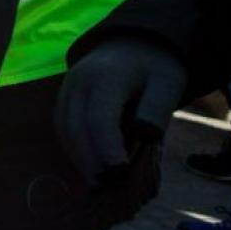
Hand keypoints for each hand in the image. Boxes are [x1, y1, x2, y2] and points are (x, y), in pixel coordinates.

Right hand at [55, 36, 185, 182]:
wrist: (132, 43)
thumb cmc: (154, 67)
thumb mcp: (168, 83)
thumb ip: (156, 110)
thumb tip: (142, 137)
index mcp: (108, 77)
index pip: (99, 117)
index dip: (106, 148)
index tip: (120, 172)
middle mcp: (80, 81)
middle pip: (75, 125)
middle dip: (89, 159)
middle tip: (106, 185)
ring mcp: (68, 88)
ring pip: (63, 127)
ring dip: (78, 156)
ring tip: (97, 181)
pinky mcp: (64, 97)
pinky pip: (62, 125)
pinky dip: (73, 147)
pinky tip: (89, 164)